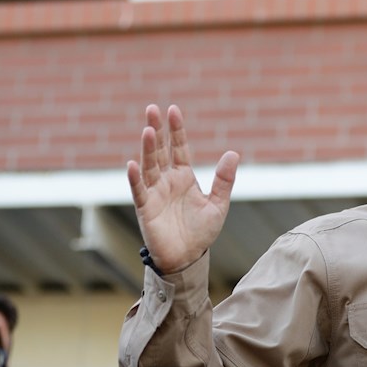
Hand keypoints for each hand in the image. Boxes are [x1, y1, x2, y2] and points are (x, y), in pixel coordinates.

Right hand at [126, 104, 238, 272]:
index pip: (178, 148)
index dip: (176, 130)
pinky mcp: (146, 209)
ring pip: (149, 166)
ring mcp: (155, 193)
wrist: (188, 258)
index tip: (173, 109)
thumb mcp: (218, 204)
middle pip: (160, 150)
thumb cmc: (201, 232)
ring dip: (147, 149)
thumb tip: (233, 153)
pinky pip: (139, 191)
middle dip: (156, 130)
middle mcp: (167, 181)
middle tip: (152, 108)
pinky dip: (135, 178)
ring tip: (148, 130)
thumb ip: (224, 180)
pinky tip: (133, 165)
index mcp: (184, 177)